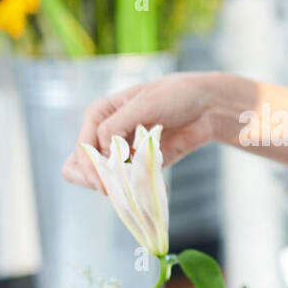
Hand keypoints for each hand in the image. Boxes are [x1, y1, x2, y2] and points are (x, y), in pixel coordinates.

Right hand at [62, 71, 239, 191]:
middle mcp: (105, 135)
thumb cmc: (174, 95)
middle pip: (83, 167)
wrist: (205, 107)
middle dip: (96, 181)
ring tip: (139, 184)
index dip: (89, 169)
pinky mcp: (139, 166)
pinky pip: (131, 185)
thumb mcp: (144, 104)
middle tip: (116, 188)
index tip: (104, 184)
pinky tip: (158, 187)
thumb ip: (117, 125)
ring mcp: (122, 153)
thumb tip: (101, 150)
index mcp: (99, 115)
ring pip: (105, 180)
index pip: (82, 148)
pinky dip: (140, 191)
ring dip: (120, 188)